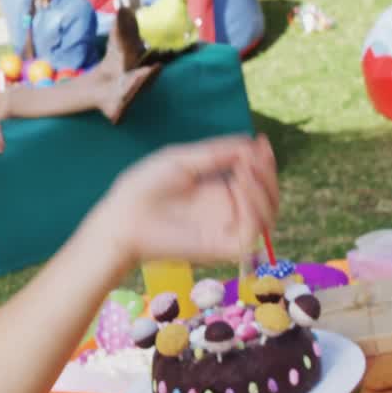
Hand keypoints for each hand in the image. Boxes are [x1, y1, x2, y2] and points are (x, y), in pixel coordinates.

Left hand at [93, 135, 277, 265]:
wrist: (123, 216)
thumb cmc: (144, 188)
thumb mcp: (183, 161)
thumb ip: (217, 153)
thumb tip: (252, 143)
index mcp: (218, 192)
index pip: (255, 180)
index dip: (263, 163)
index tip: (262, 143)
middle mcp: (227, 212)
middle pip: (268, 197)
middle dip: (268, 174)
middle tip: (258, 156)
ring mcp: (227, 231)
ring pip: (267, 214)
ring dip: (263, 189)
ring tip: (245, 169)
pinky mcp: (224, 249)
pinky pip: (253, 232)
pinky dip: (253, 207)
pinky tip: (239, 186)